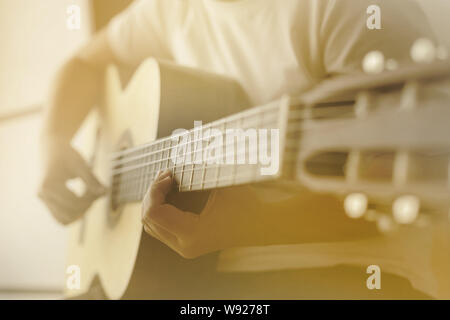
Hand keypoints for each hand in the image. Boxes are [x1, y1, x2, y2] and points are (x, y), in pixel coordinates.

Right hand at [38, 137, 105, 224]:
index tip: (101, 190)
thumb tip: (105, 194)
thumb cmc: (69, 155)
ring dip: (80, 213)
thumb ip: (92, 181)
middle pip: (69, 215)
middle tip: (96, 194)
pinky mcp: (45, 201)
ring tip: (89, 197)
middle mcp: (43, 194)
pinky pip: (60, 216)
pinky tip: (82, 199)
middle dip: (86, 207)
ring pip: (64, 220)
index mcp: (50, 185)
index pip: (75, 203)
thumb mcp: (82, 166)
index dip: (91, 200)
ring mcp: (42, 199)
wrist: (52, 147)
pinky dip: (73, 212)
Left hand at [142, 171, 378, 258]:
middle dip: (153, 193)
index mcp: (192, 235)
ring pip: (152, 225)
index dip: (155, 189)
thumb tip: (180, 143)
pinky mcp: (187, 243)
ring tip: (169, 179)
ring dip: (156, 200)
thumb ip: (199, 168)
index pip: (154, 212)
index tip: (169, 172)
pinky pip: (162, 227)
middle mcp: (185, 246)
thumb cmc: (248, 203)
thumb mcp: (223, 183)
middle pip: (148, 219)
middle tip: (167, 173)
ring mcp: (185, 248)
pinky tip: (172, 190)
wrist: (264, 225)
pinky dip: (162, 208)